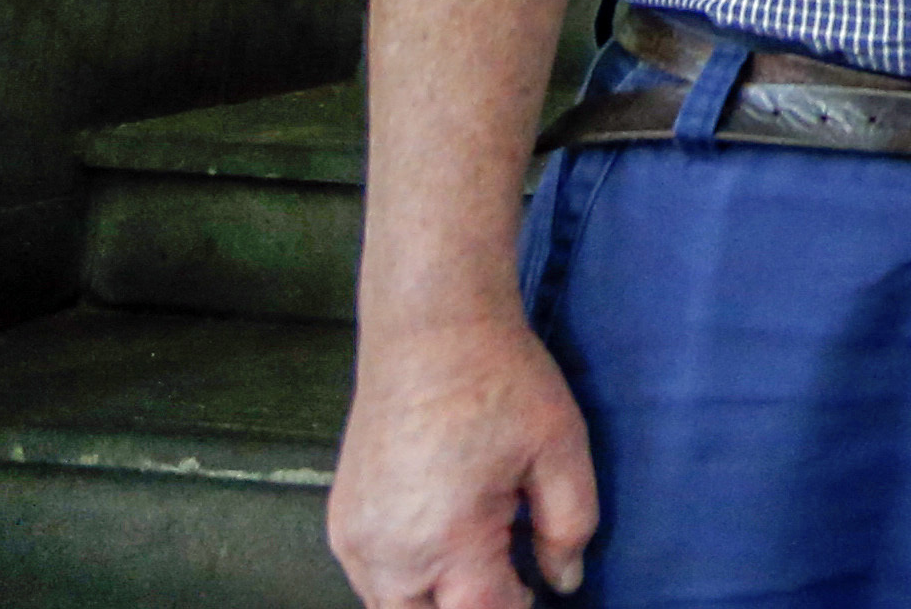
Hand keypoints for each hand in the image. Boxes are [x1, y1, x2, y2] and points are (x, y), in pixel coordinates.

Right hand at [327, 312, 598, 606]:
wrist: (430, 329)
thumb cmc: (500, 381)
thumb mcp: (560, 449)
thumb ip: (569, 526)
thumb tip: (563, 582)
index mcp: (448, 540)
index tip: (538, 590)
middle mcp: (389, 552)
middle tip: (510, 583)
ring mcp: (355, 539)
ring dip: (434, 602)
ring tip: (479, 563)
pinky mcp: (340, 523)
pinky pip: (370, 581)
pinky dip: (405, 583)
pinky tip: (442, 546)